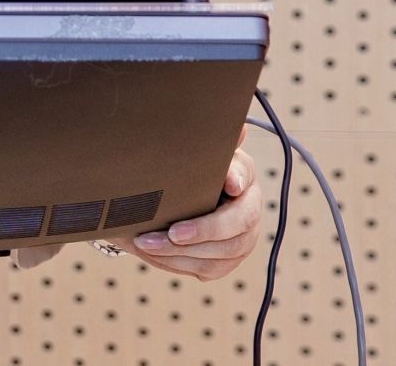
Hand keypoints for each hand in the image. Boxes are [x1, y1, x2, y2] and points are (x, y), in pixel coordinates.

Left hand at [114, 126, 262, 280]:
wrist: (171, 201)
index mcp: (242, 175)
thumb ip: (207, 143)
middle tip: (171, 233)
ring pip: (219, 254)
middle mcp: (248, 209)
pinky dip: (177, 263)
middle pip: (237, 226)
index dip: (237, 179)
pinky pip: (206, 269)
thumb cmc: (182, 171)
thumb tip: (238, 126)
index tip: (229, 183)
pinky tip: (154, 254)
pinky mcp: (226, 260)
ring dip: (180, 252)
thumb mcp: (190, 153)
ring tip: (146, 243)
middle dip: (202, 231)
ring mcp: (241, 239)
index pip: (245, 175)